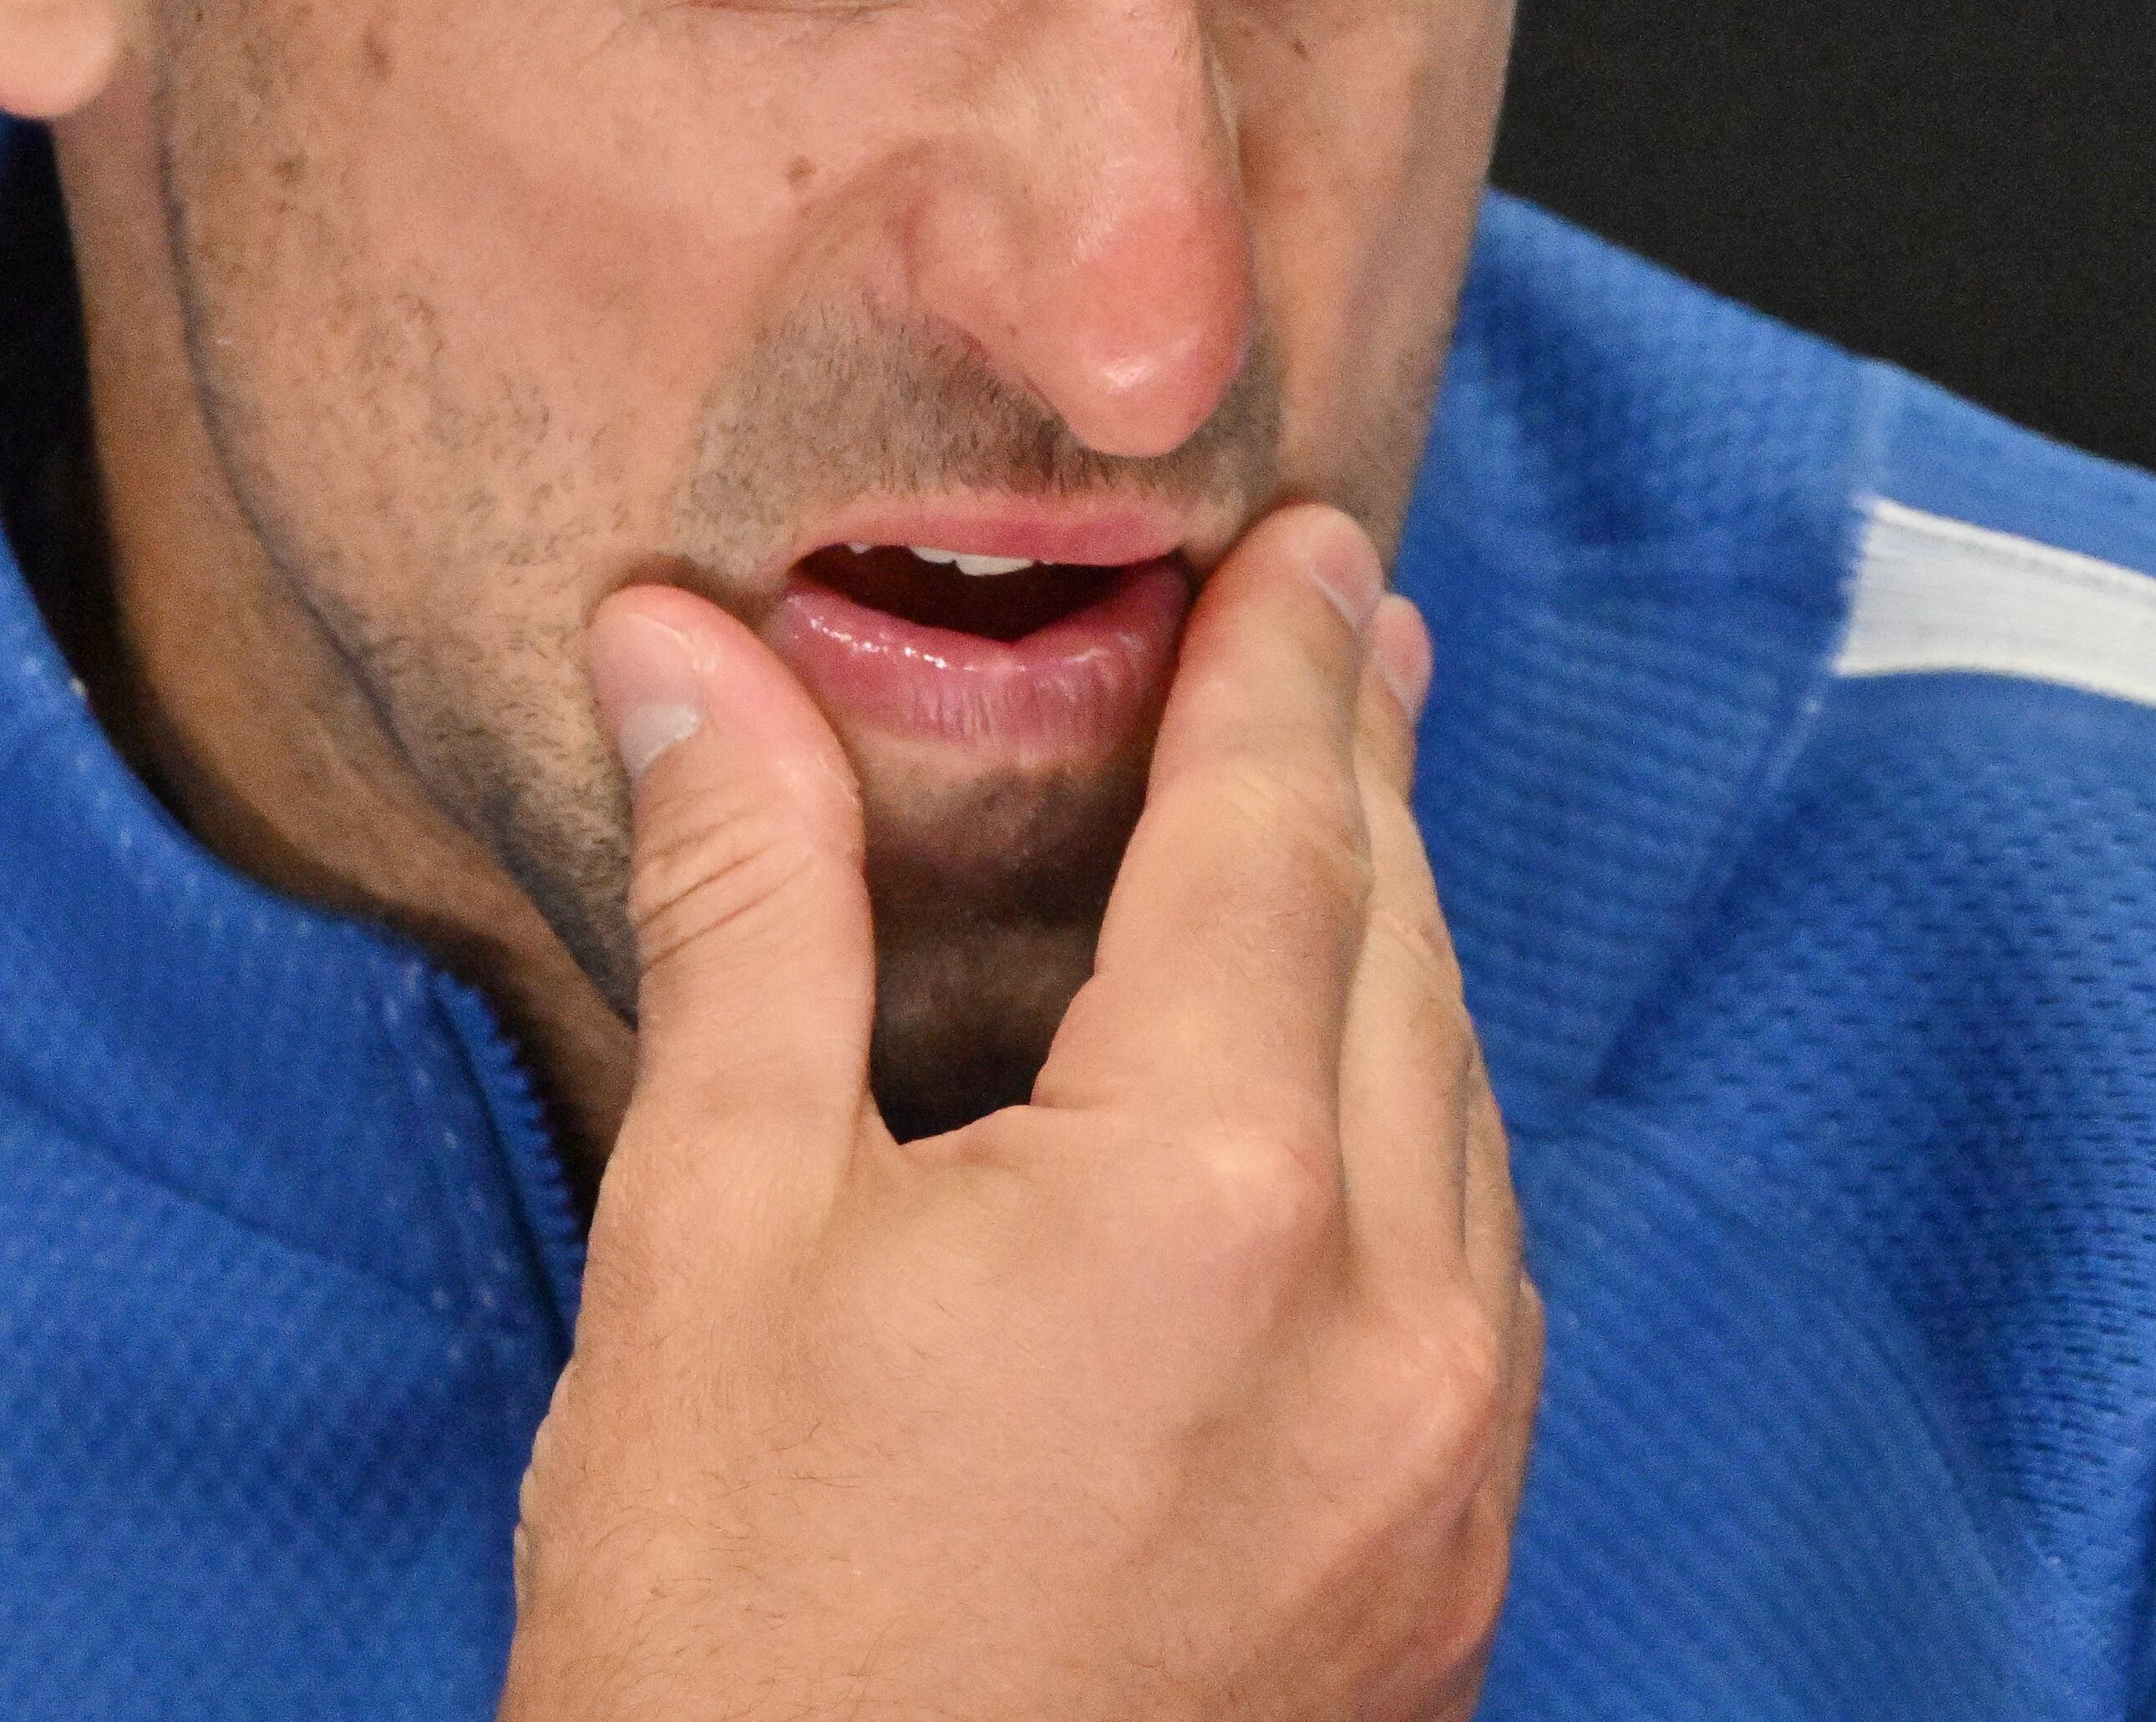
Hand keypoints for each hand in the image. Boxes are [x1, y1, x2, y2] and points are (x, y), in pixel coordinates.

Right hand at [503, 505, 1538, 1721]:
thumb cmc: (742, 1650)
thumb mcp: (708, 1245)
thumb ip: (750, 916)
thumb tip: (682, 657)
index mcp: (1208, 1199)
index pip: (1274, 837)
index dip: (1277, 663)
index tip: (1301, 544)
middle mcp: (1390, 1314)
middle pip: (1400, 945)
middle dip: (1353, 767)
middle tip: (1330, 624)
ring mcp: (1452, 1452)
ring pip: (1461, 1099)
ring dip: (1395, 943)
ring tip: (1333, 816)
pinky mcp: (1459, 1561)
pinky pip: (1473, 1257)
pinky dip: (1413, 1124)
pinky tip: (1341, 1088)